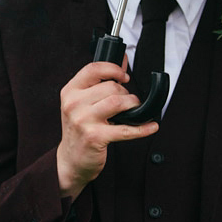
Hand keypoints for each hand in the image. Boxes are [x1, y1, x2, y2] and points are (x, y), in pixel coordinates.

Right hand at [56, 61, 158, 198]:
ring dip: (132, 106)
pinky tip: (151, 126)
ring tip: (132, 112)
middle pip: (111, 87)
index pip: (93, 69)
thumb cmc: (79, 130)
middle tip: (127, 103)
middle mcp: (74, 104)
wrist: (71, 161)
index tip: (124, 76)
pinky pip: (126, 129)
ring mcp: (83, 120)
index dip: (113, 69)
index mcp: (70, 92)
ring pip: (118, 102)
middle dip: (126, 94)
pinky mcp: (95, 137)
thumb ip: (99, 83)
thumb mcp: (81, 104)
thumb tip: (122, 61)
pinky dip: (143, 128)